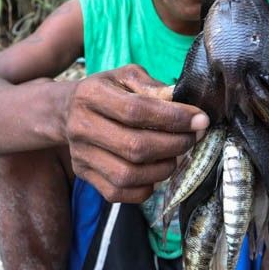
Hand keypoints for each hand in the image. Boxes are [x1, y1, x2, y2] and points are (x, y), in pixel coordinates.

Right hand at [63, 64, 209, 202]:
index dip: (173, 118)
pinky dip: (146, 187)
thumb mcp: (126, 76)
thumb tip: (180, 104)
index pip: (136, 111)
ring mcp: (80, 155)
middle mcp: (81, 126)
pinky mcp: (84, 175)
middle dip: (174, 145)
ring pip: (128, 174)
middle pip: (134, 147)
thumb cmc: (107, 91)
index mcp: (91, 94)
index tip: (200, 120)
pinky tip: (157, 171)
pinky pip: (119, 192)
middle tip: (193, 138)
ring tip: (177, 155)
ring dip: (163, 168)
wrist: (68, 112)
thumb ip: (152, 86)